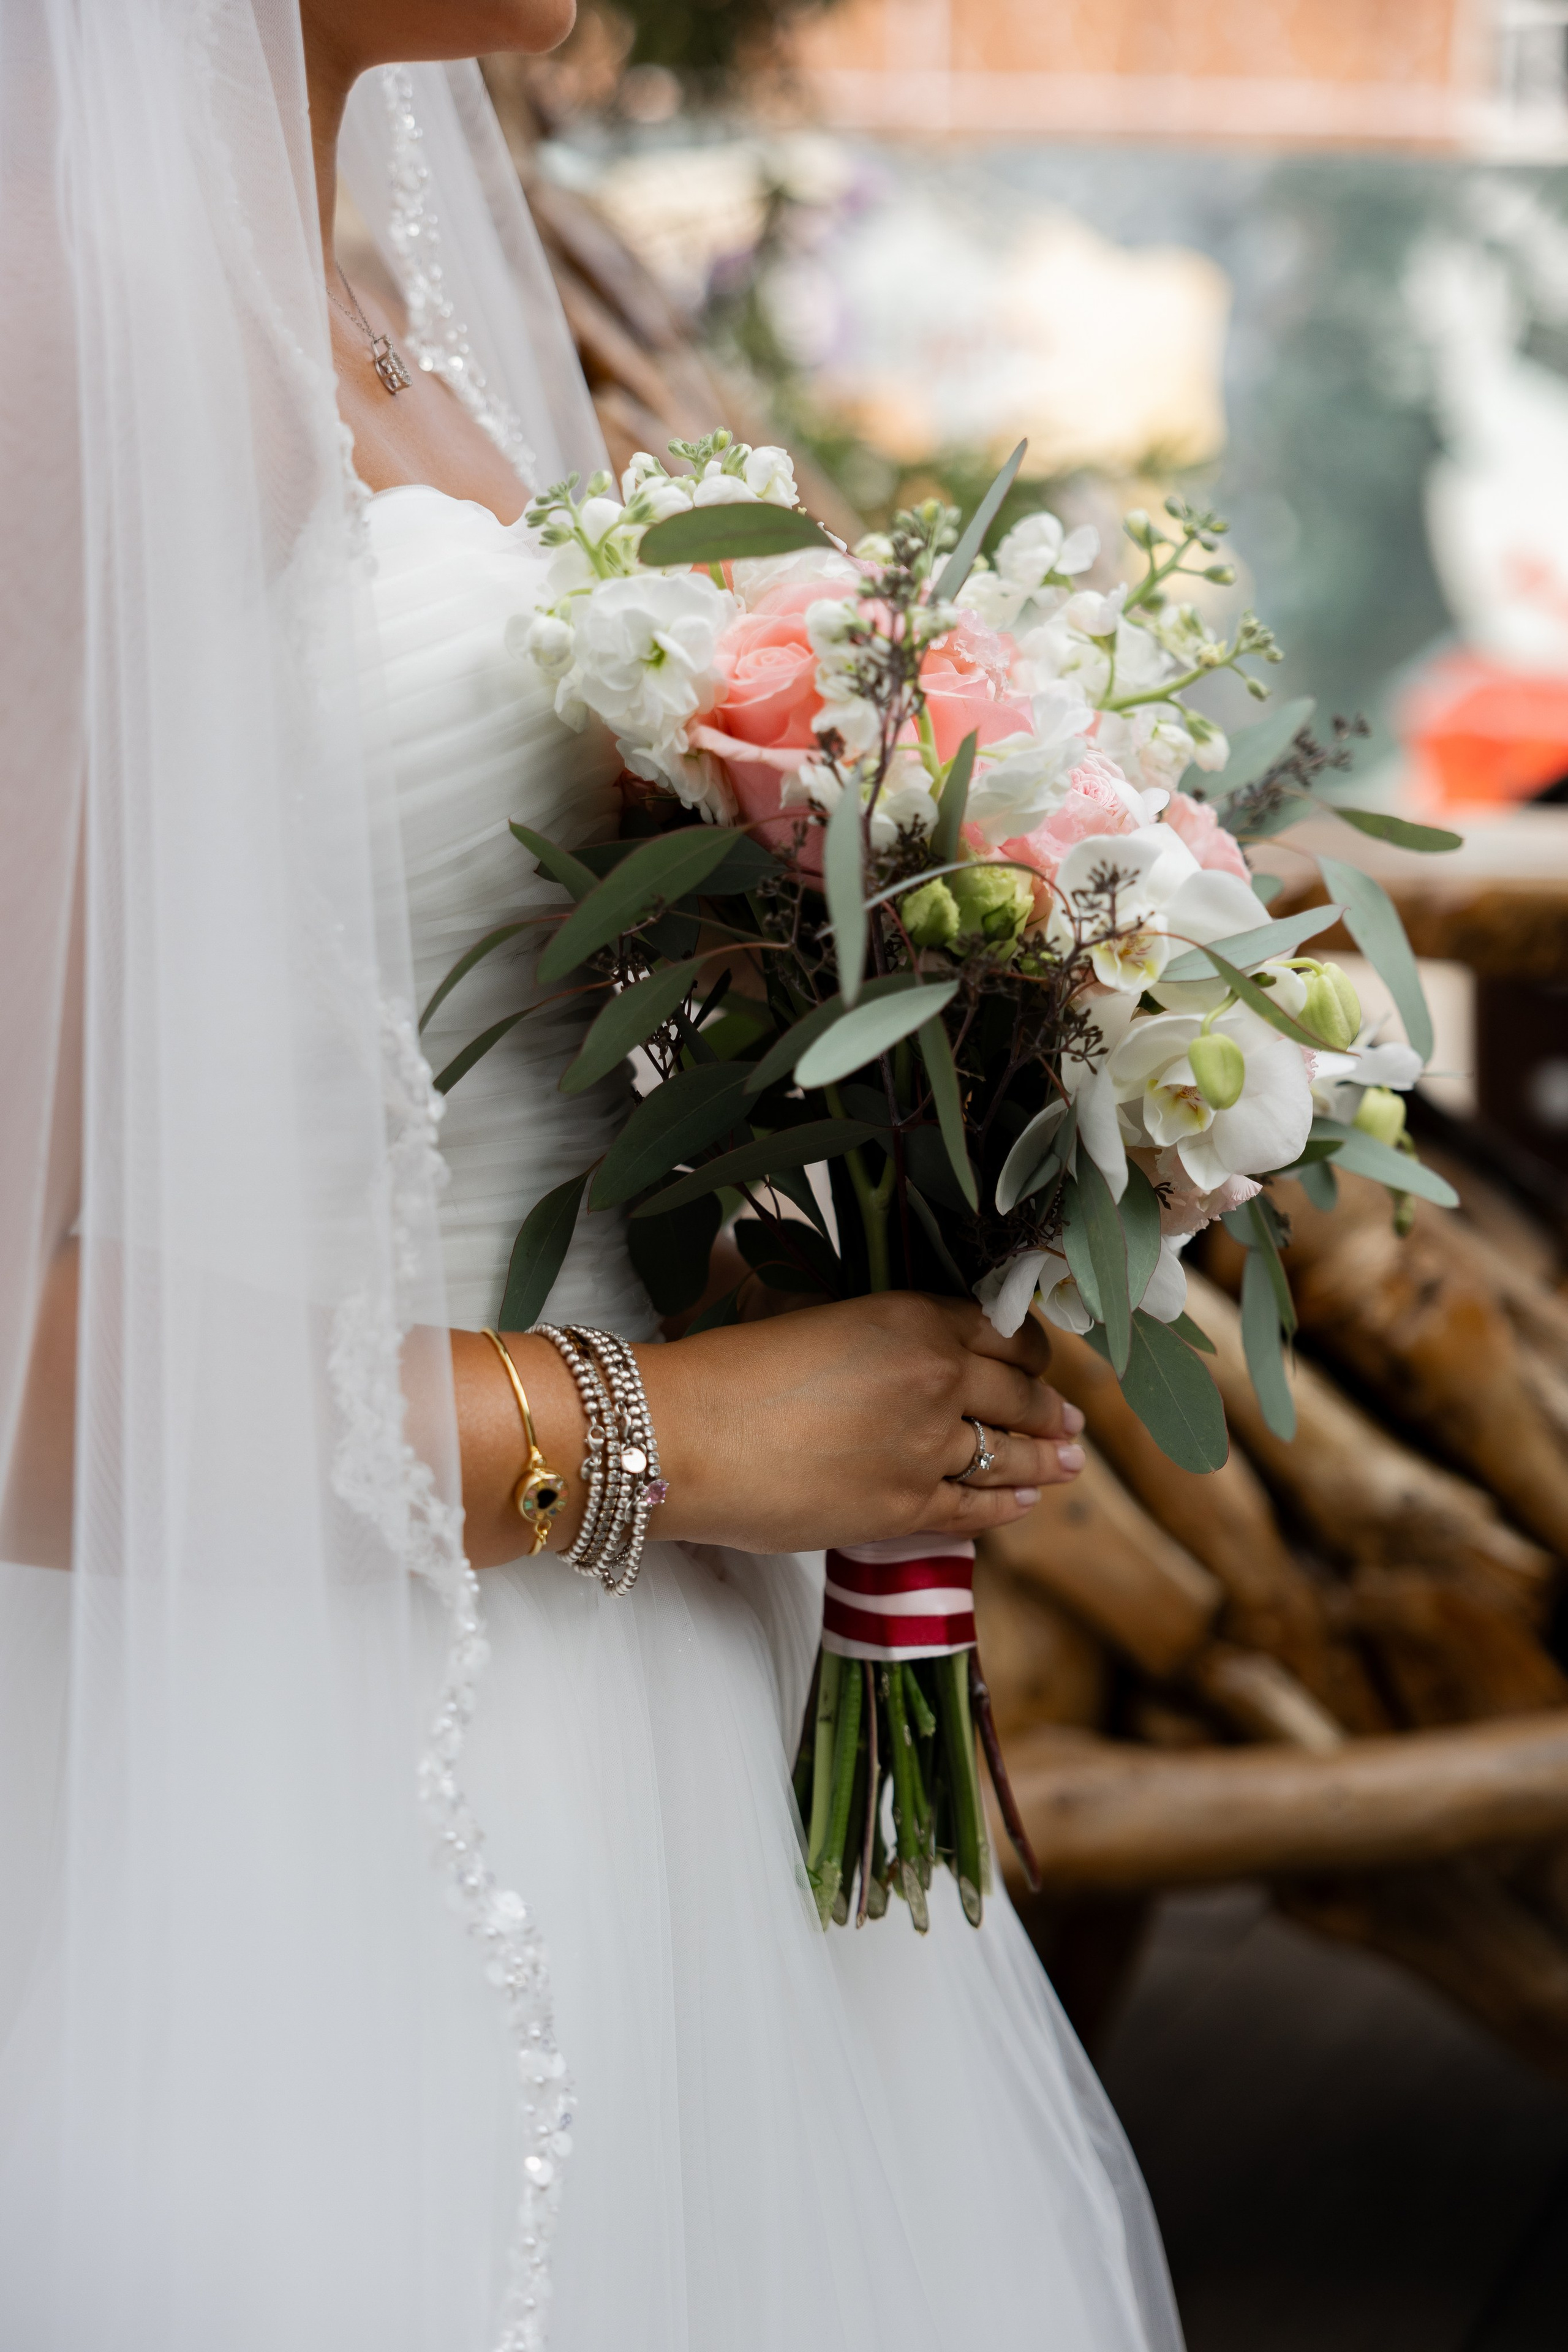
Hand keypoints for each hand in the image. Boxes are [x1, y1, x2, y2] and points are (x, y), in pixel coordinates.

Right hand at [633, 1292, 1083, 1554]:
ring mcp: (927, 1449)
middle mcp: (936, 1378)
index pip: (1000, 1332)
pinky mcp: (905, 1510)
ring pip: (1010, 1454)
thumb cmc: (730, 1369)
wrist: (687, 1434)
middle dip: (1052, 1406)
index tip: (1037, 1362)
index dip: (1029, 1351)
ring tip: (1071, 1460)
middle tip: (1072, 1416)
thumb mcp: (816, 1319)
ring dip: (1048, 1457)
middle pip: (1020, 1393)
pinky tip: (1027, 1500)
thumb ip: (873, 1333)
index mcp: (913, 1318)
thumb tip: (897, 1354)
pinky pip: (976, 1507)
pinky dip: (1009, 1504)